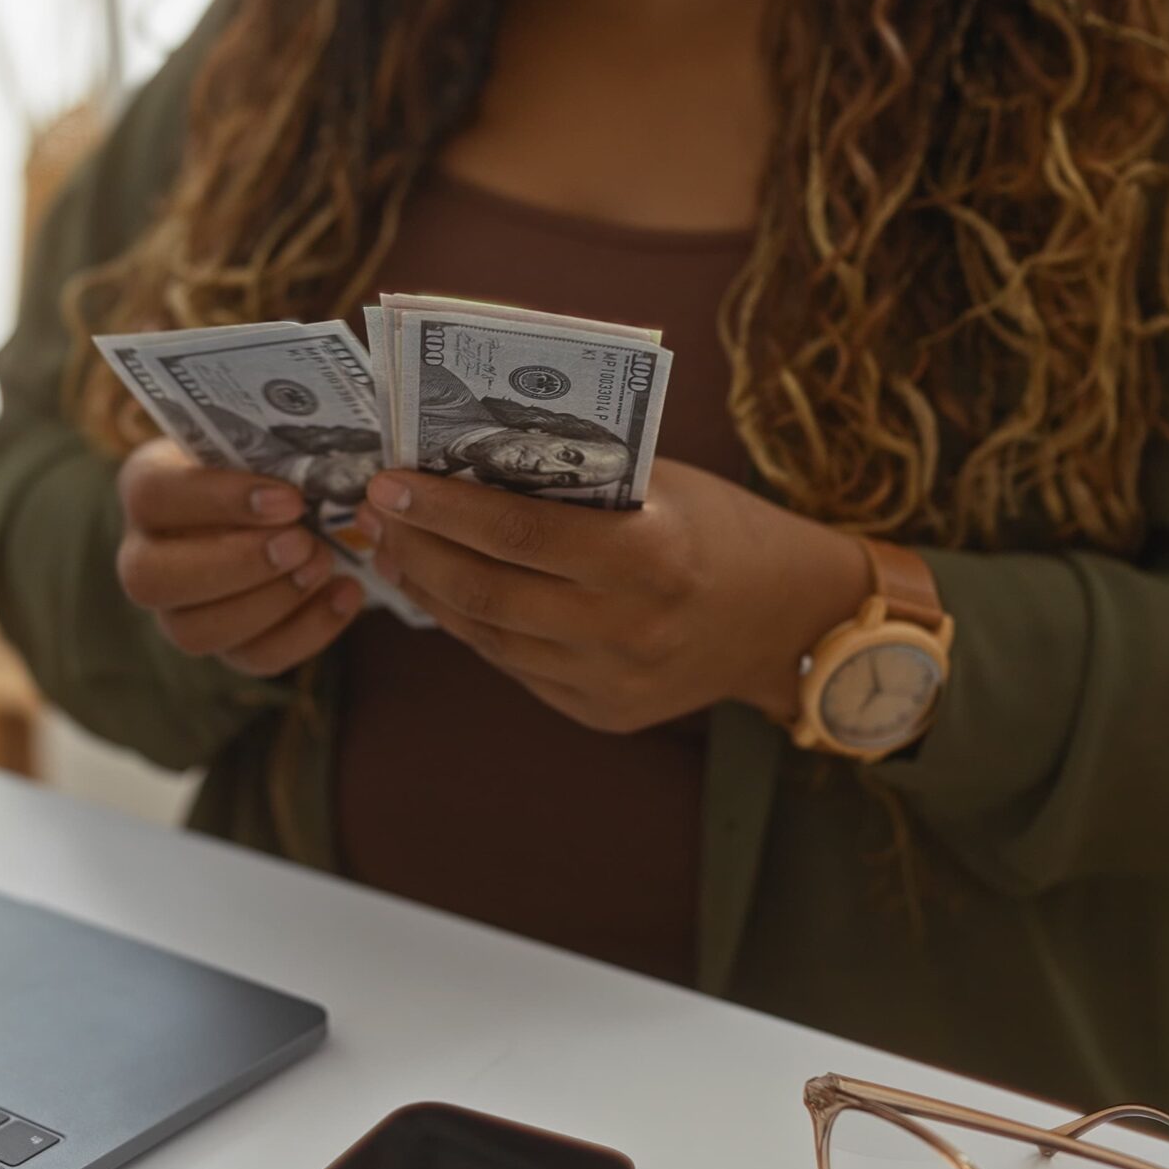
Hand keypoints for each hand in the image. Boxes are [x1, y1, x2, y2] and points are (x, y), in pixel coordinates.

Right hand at [115, 439, 365, 675]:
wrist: (284, 501)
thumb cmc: (268, 459)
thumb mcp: (261, 437)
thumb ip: (270, 438)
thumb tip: (313, 428)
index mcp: (147, 488)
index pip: (153, 496)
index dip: (218, 501)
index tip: (288, 498)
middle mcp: (145, 556)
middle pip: (152, 579)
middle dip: (236, 565)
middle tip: (304, 541)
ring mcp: (178, 611)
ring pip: (197, 631)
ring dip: (270, 602)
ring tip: (326, 563)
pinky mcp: (224, 645)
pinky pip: (254, 657)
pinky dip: (307, 631)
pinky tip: (348, 592)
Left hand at [357, 462, 871, 732]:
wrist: (790, 619)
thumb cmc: (720, 527)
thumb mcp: (661, 484)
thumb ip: (575, 477)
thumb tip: (465, 455)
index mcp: (649, 559)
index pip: (517, 532)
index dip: (442, 507)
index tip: (390, 482)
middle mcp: (629, 630)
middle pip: (487, 593)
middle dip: (419, 550)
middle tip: (378, 515)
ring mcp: (614, 682)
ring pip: (490, 639)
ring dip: (432, 592)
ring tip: (399, 550)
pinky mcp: (604, 713)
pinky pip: (517, 667)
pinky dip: (475, 627)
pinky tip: (448, 593)